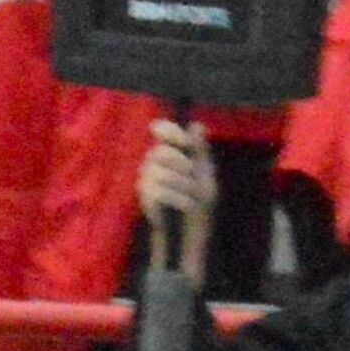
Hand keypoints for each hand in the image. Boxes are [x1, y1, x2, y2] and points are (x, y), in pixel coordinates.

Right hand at [138, 117, 215, 238]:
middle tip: (192, 173)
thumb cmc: (199, 196)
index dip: (170, 132)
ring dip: (183, 185)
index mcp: (170, 149)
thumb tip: (197, 124)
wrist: (191, 226)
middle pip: (160, 153)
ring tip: (195, 196)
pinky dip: (178, 199)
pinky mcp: (145, 196)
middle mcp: (154, 160)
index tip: (185, 142)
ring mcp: (147, 177)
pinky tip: (188, 205)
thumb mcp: (205, 170)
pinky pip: (160, 192)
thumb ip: (200, 148)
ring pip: (161, 173)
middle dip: (181, 163)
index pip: (162, 130)